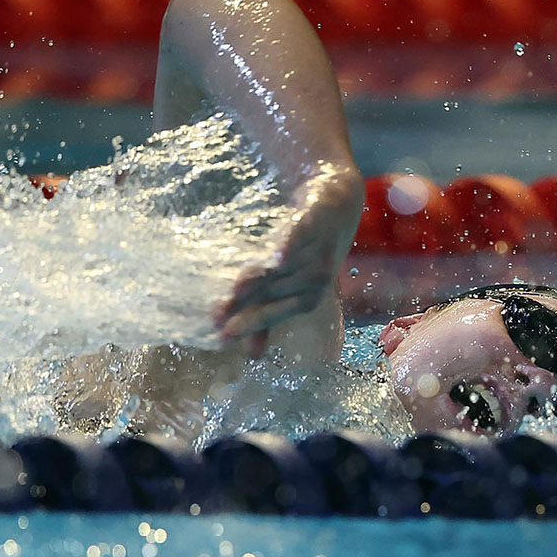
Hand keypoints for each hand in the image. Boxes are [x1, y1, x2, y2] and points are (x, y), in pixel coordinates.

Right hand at [214, 169, 363, 356]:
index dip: (252, 324)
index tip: (224, 335)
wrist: (338, 199)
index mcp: (308, 293)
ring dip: (262, 279)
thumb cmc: (310, 250)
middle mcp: (316, 275)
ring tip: (235, 289)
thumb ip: (268, 316)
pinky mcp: (320, 216)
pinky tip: (278, 255)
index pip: (278, 311)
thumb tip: (251, 356)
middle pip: (275, 292)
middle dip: (248, 305)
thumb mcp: (287, 284)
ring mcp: (319, 246)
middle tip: (217, 316)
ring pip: (287, 268)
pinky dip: (292, 244)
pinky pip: (305, 234)